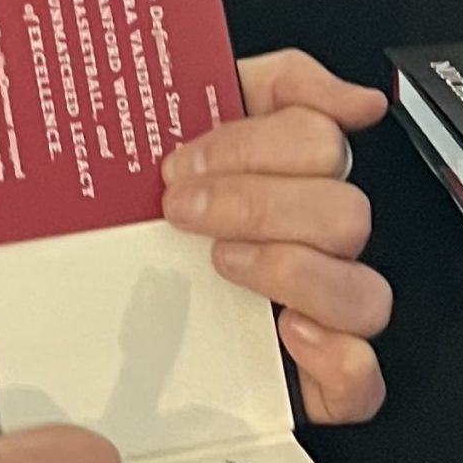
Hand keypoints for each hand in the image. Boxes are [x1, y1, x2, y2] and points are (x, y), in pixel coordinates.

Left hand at [162, 52, 393, 422]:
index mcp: (296, 177)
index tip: (181, 162)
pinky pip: (362, 380)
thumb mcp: (193, 113)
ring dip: (292, 271)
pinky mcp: (314, 381)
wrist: (96, 287)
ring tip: (221, 262)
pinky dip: (335, 358)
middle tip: (181, 209)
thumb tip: (358, 100)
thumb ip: (279, 81)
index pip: (318, 141)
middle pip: (345, 213)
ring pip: (365, 294)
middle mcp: (319, 243)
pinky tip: (286, 331)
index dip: (250, 146)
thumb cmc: (151, 200)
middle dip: (256, 204)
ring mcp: (323, 313)